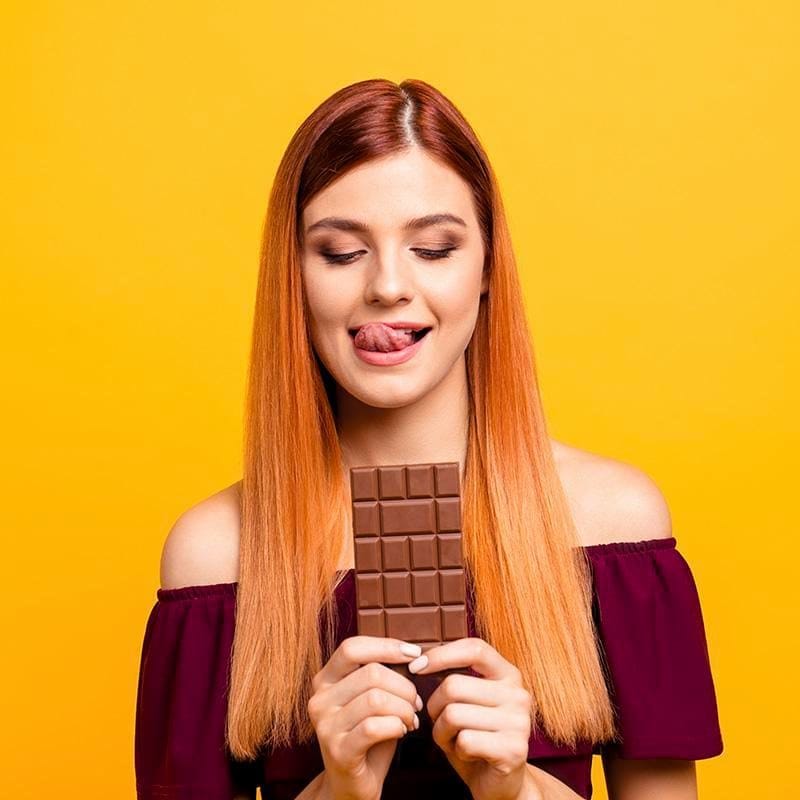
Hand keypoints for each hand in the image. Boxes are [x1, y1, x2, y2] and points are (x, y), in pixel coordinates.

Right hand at [308, 635, 423, 799]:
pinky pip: (375, 727)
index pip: (352, 647)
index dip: (386, 646)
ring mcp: (325, 725)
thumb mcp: (372, 698)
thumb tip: (412, 654)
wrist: (352, 783)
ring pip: (376, 699)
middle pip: (372, 673)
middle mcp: (319, 699)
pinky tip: (402, 731)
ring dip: (404, 708)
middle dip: (404, 686)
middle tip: (416, 703)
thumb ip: (383, 675)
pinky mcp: (337, 750)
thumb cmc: (368, 736)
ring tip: (411, 719)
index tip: (414, 654)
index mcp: (325, 680)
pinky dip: (397, 726)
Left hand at [408, 638, 533, 799]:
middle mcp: (519, 694)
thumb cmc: (476, 735)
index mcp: (509, 674)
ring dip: (442, 731)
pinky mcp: (513, 750)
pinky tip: (467, 754)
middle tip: (440, 722)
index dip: (441, 654)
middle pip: (454, 685)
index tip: (417, 666)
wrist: (501, 783)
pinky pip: (463, 741)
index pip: (474, 648)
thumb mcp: (468, 700)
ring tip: (454, 739)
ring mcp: (519, 722)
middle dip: (435, 706)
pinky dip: (454, 749)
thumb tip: (416, 658)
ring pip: (453, 714)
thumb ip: (454, 677)